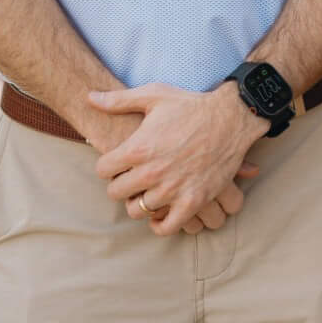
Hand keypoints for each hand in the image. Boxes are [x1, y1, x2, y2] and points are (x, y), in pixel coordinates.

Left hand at [88, 81, 266, 235]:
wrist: (231, 117)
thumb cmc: (191, 105)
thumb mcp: (154, 95)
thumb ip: (119, 99)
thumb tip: (89, 97)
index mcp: (137, 148)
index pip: (103, 170)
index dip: (109, 165)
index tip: (120, 162)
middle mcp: (151, 172)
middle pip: (116, 193)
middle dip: (122, 184)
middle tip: (133, 177)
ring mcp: (172, 189)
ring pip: (138, 211)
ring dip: (140, 202)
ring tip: (148, 191)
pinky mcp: (193, 201)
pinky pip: (166, 227)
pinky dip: (160, 224)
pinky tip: (161, 213)